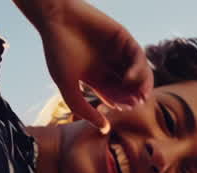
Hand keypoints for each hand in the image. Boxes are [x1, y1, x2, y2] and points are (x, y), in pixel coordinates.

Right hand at [20, 0, 153, 132]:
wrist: (55, 18)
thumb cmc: (57, 50)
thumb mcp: (67, 86)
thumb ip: (83, 109)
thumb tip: (104, 130)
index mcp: (96, 77)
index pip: (115, 96)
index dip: (121, 104)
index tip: (120, 109)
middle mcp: (108, 65)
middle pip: (129, 87)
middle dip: (133, 97)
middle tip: (134, 104)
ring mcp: (117, 51)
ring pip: (138, 73)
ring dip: (141, 85)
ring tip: (138, 95)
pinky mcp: (124, 38)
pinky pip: (138, 57)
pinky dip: (138, 69)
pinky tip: (130, 78)